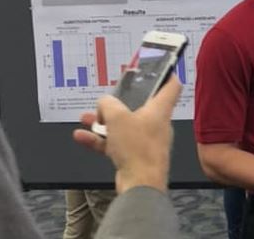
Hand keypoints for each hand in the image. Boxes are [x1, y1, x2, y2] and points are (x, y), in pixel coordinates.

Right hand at [73, 76, 181, 193]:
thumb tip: (104, 104)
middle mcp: (156, 123)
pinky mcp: (135, 155)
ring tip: (86, 118)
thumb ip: (108, 104)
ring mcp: (146, 140)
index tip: (156, 69)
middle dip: (119, 103)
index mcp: (160, 109)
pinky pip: (116, 143)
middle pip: (140, 106)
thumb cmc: (137, 147)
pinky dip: (100, 139)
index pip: (171, 86)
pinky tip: (82, 137)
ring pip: (124, 125)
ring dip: (105, 121)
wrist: (140, 183)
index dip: (166, 75)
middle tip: (107, 99)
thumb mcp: (117, 116)